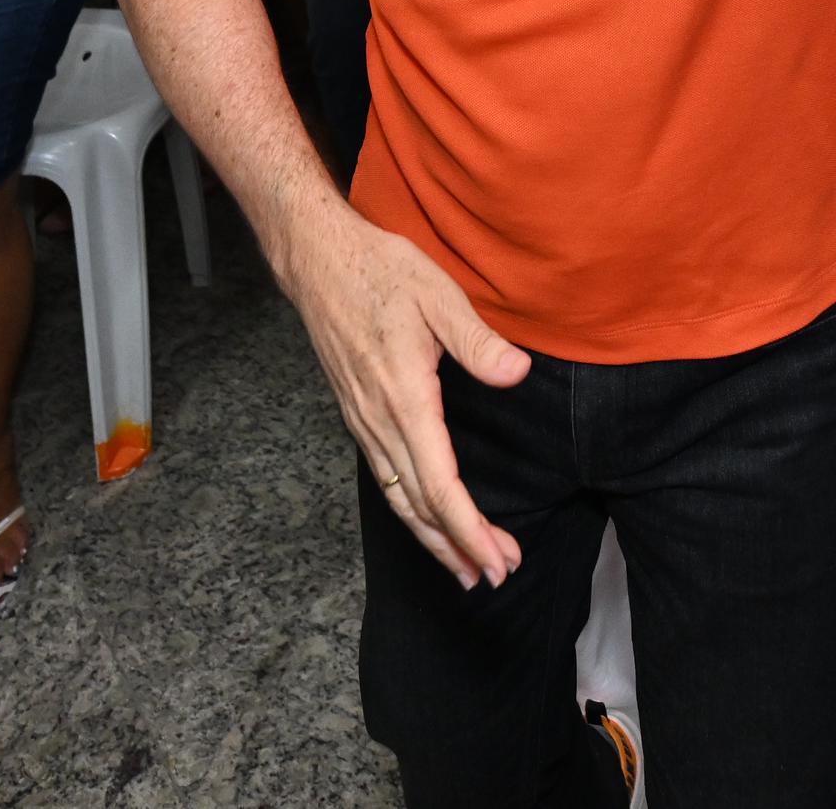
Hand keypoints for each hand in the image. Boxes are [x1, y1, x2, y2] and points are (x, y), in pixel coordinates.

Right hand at [284, 204, 528, 588]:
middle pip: (420, 506)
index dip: (469, 529)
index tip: (497, 560)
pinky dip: (412, 511)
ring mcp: (364, 422)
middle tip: (497, 576)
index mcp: (404, 397)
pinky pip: (386, 480)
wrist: (318, 260)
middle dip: (459, 547)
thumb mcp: (437, 294)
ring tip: (467, 568)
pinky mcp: (358, 416)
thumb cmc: (381, 271)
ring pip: (399, 498)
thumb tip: (517, 374)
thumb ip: (477, 340)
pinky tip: (429, 522)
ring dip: (434, 537)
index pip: (439, 484)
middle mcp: (379, 421)